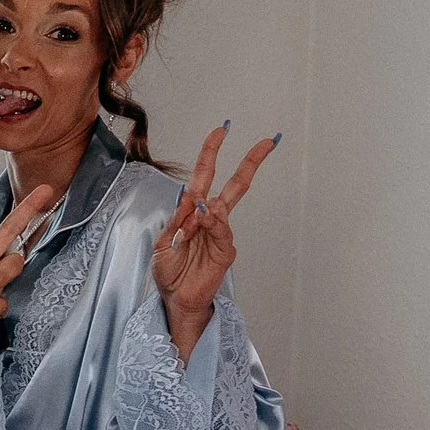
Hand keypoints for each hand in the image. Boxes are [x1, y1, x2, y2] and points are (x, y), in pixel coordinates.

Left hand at [153, 124, 275, 356]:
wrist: (175, 298)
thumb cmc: (170, 270)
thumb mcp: (163, 241)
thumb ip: (178, 220)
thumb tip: (196, 199)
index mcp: (193, 211)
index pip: (205, 176)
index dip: (212, 153)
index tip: (221, 130)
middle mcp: (211, 219)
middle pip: (235, 185)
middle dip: (250, 162)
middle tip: (266, 142)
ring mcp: (221, 234)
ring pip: (224, 210)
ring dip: (210, 208)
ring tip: (199, 212)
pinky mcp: (226, 252)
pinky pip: (223, 232)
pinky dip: (214, 224)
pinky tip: (205, 218)